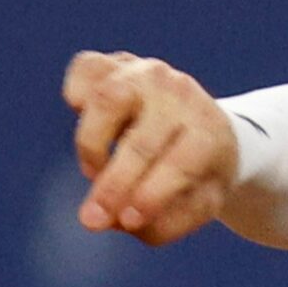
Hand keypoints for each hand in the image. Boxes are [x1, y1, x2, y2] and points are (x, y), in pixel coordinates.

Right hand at [63, 51, 240, 243]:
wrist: (202, 124)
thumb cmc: (197, 171)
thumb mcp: (199, 203)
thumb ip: (164, 223)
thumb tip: (117, 220)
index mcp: (209, 131)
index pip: (183, 163)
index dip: (152, 195)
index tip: (128, 222)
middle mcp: (180, 95)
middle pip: (142, 141)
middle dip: (114, 185)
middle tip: (91, 220)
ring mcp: (147, 73)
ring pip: (109, 97)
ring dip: (91, 143)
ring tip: (93, 169)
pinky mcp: (117, 62)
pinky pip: (87, 69)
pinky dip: (78, 95)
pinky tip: (87, 119)